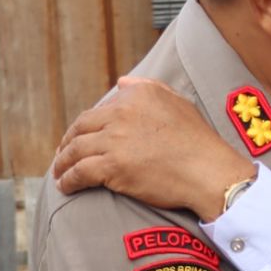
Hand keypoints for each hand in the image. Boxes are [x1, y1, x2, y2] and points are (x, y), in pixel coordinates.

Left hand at [51, 77, 253, 218]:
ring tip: (60, 173)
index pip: (100, 110)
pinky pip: (80, 172)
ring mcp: (115, 140)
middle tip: (64, 154)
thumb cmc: (199, 143)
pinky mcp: (112, 167)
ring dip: (63, 163)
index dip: (87, 126)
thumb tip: (121, 83)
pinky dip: (68, 180)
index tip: (84, 137)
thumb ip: (148, 89)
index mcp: (137, 96)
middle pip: (81, 127)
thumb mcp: (178, 103)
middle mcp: (122, 113)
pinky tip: (65, 186)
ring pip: (75, 150)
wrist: (209, 172)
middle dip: (68, 142)